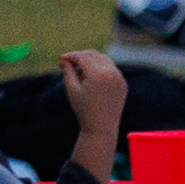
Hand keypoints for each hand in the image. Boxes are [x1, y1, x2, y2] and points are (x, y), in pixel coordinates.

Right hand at [61, 49, 129, 176]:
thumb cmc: (83, 110)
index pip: (83, 57)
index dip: (71, 56)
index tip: (61, 59)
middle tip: (68, 63)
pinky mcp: (123, 83)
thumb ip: (68, 71)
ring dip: (90, 61)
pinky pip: (110, 69)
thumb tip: (65, 59)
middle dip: (80, 56)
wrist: (101, 129)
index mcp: (98, 74)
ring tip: (79, 73)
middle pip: (94, 55)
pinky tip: (89, 78)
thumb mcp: (72, 89)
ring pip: (103, 60)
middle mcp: (112, 73)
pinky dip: (100, 68)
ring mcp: (119, 78)